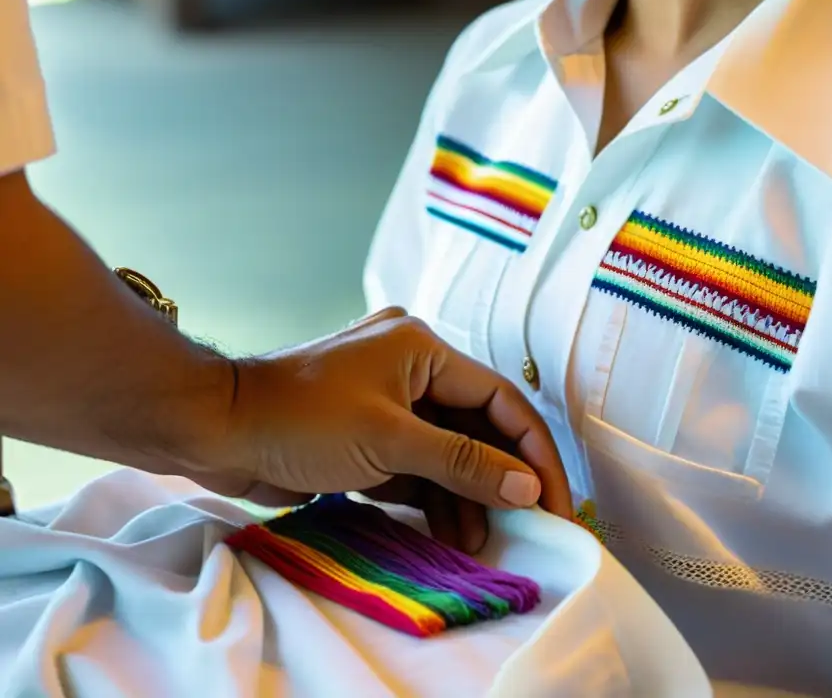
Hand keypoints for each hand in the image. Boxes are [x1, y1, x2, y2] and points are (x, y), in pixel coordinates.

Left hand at [193, 308, 572, 551]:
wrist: (216, 432)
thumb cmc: (298, 419)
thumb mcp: (389, 441)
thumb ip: (463, 464)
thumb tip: (527, 486)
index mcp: (423, 349)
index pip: (500, 400)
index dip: (533, 450)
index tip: (554, 497)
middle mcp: (412, 370)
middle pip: (478, 429)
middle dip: (502, 479)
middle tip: (530, 525)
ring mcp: (390, 404)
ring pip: (449, 453)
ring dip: (468, 496)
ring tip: (483, 542)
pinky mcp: (371, 437)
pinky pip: (419, 468)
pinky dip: (436, 499)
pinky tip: (453, 532)